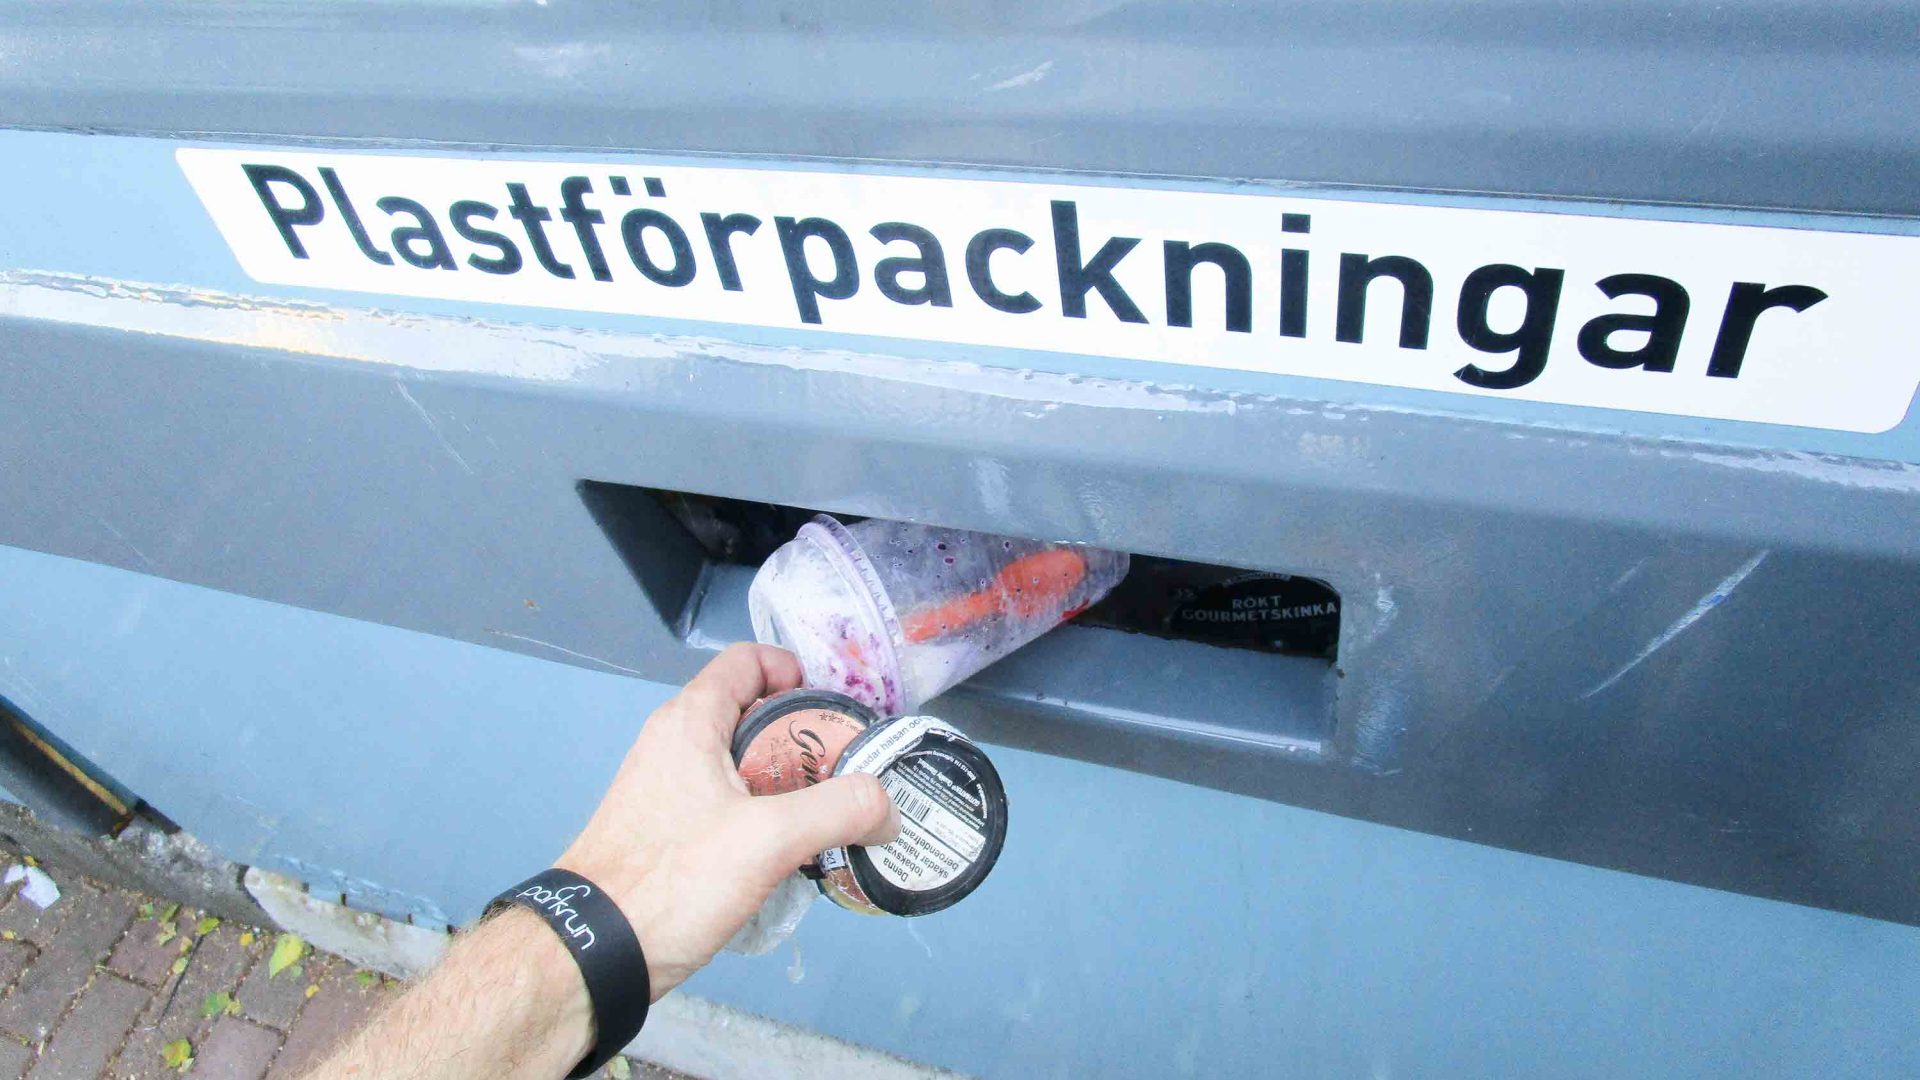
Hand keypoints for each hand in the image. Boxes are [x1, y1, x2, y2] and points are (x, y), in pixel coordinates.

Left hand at [556, 643, 900, 998]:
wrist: (594, 951)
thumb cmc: (673, 878)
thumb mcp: (769, 839)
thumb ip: (840, 811)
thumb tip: (889, 809)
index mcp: (690, 722)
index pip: (748, 661)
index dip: (797, 672)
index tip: (835, 712)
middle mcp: (673, 744)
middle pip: (752, 714)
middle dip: (805, 739)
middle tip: (847, 774)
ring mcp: (664, 788)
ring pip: (740, 765)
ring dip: (786, 785)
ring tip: (826, 820)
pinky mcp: (664, 830)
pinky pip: (724, 804)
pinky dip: (760, 817)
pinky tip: (785, 857)